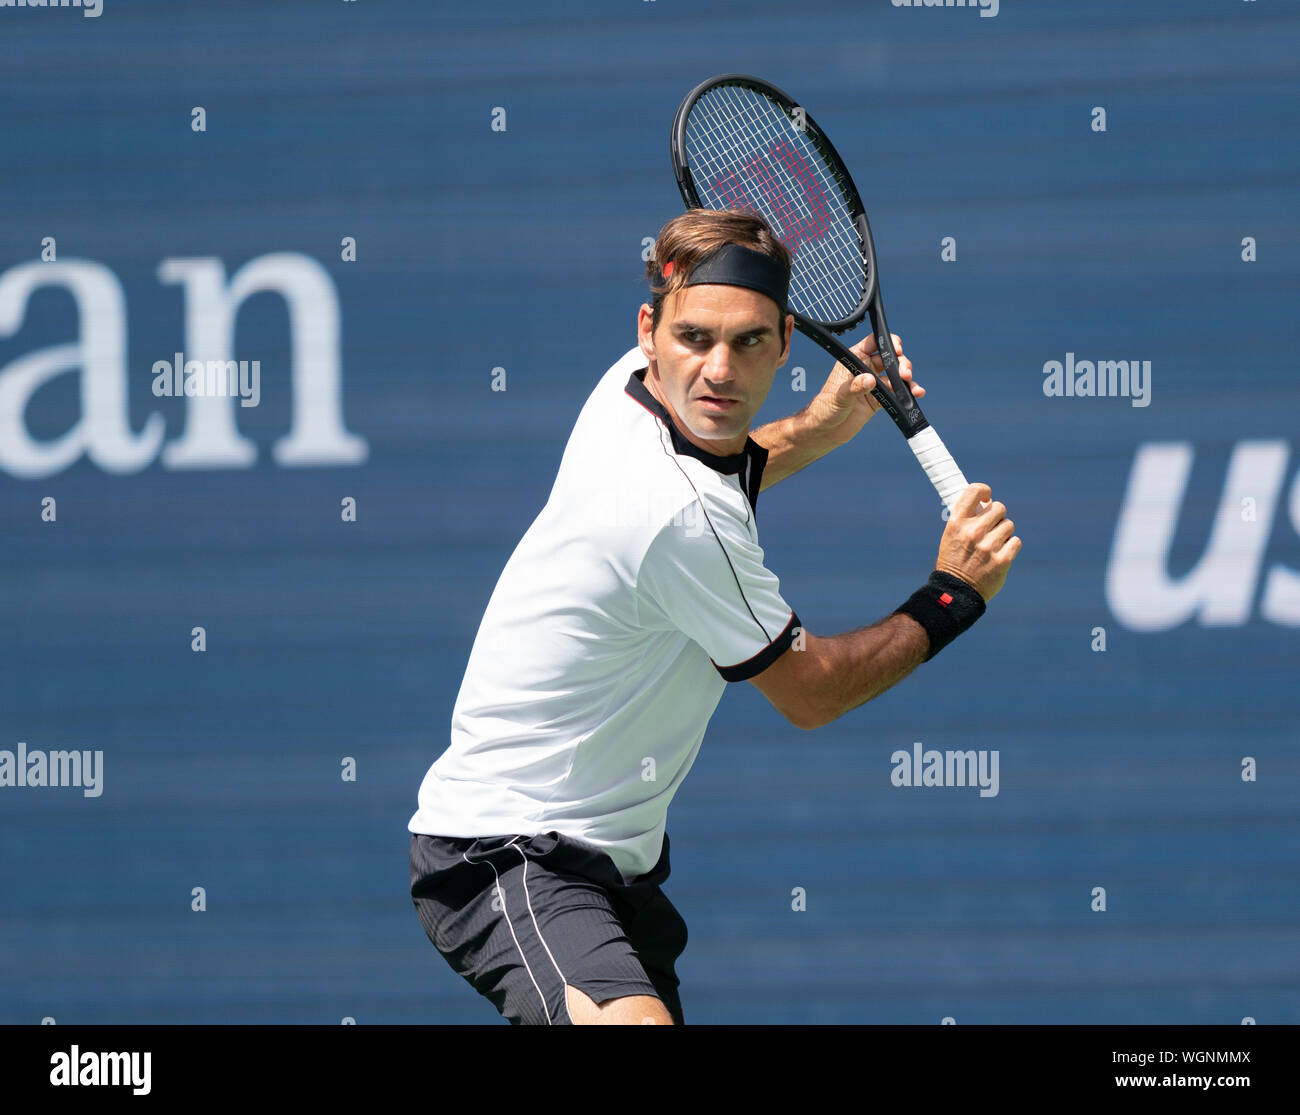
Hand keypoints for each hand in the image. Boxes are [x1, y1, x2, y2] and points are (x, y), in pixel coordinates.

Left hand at [806, 333, 923, 447]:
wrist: (826, 431)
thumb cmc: (825, 409)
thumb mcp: (839, 396)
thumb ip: (854, 387)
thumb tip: (869, 379)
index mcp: (853, 359)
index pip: (873, 342)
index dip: (887, 342)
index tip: (897, 349)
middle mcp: (865, 368)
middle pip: (889, 358)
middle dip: (901, 363)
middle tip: (904, 374)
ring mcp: (874, 384)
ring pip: (895, 375)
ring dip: (906, 378)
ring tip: (911, 387)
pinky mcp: (879, 399)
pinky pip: (896, 392)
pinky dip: (907, 393)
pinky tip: (916, 394)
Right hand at [935, 483, 1020, 602]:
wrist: (956, 592)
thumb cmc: (954, 562)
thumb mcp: (951, 537)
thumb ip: (966, 520)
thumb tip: (987, 502)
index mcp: (957, 523)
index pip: (974, 491)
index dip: (984, 491)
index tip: (987, 497)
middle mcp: (973, 532)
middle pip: (998, 508)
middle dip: (997, 516)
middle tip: (991, 527)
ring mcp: (988, 546)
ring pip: (1009, 525)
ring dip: (1004, 533)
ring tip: (993, 545)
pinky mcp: (1003, 559)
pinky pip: (1016, 541)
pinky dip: (1011, 547)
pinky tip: (1000, 554)